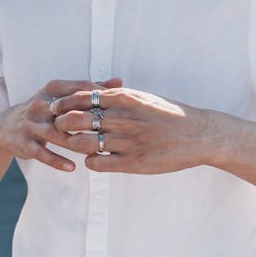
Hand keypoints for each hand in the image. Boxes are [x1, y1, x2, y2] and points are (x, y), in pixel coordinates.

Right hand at [0, 78, 122, 171]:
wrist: (5, 128)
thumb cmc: (44, 111)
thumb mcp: (62, 96)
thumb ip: (90, 90)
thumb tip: (120, 81)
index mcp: (52, 89)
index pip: (79, 89)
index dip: (100, 97)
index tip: (120, 108)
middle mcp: (40, 104)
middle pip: (68, 111)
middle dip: (89, 120)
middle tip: (111, 131)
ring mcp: (30, 124)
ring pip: (56, 134)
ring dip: (76, 143)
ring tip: (95, 151)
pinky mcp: (24, 143)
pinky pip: (42, 153)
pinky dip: (57, 160)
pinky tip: (73, 167)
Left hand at [50, 85, 209, 172]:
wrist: (199, 135)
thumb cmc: (170, 115)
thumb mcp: (143, 98)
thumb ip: (117, 96)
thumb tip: (93, 93)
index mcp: (123, 98)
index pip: (79, 97)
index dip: (63, 104)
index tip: (56, 109)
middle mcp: (122, 118)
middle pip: (75, 120)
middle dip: (62, 125)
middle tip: (59, 129)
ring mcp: (126, 141)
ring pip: (82, 144)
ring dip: (74, 144)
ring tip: (77, 145)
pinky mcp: (132, 163)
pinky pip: (96, 163)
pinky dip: (90, 162)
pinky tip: (94, 159)